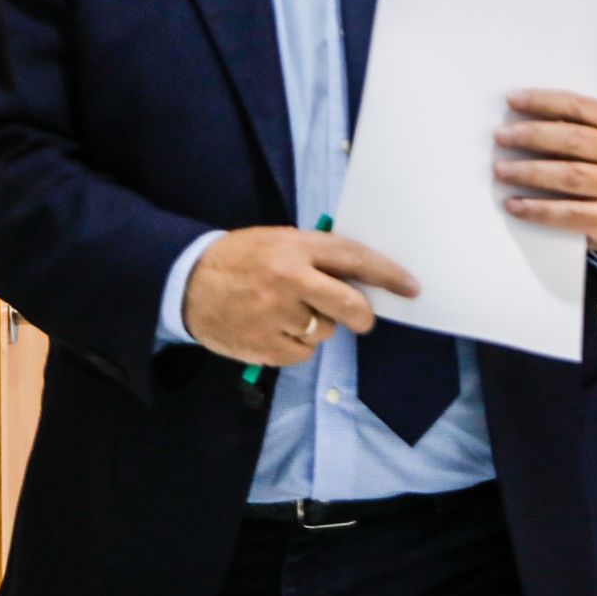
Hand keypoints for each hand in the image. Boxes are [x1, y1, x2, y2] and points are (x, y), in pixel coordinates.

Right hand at [183, 227, 418, 365]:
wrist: (185, 281)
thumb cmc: (242, 258)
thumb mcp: (280, 242)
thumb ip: (318, 256)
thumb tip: (362, 278)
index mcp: (297, 248)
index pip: (355, 259)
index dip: (388, 275)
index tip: (411, 287)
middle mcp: (289, 280)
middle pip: (348, 305)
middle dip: (362, 316)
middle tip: (362, 319)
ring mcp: (274, 314)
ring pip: (324, 331)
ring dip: (318, 327)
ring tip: (290, 313)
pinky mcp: (262, 345)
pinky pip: (302, 353)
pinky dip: (297, 345)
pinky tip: (276, 330)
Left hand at [494, 89, 596, 256]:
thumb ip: (574, 129)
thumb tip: (520, 121)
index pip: (580, 107)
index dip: (544, 101)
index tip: (512, 99)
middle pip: (574, 139)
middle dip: (533, 135)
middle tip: (500, 136)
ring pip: (570, 176)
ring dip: (530, 172)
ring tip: (500, 170)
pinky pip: (567, 213)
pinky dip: (536, 209)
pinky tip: (512, 204)